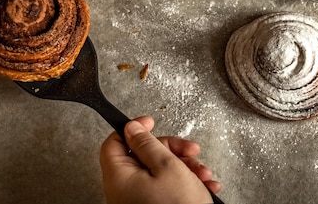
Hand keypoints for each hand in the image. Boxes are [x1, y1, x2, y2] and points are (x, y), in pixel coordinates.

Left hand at [99, 116, 220, 203]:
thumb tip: (132, 128)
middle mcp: (125, 190)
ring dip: (185, 166)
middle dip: (171, 150)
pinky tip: (204, 185)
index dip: (133, 129)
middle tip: (189, 151)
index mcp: (119, 177)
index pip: (114, 142)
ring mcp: (139, 201)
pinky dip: (186, 182)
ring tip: (203, 174)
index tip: (151, 122)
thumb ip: (147, 143)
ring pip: (159, 171)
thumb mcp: (166, 166)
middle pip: (143, 155)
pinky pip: (167, 187)